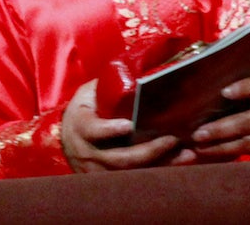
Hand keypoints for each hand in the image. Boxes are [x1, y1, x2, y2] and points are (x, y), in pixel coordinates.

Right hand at [61, 79, 178, 172]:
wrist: (64, 138)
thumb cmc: (83, 110)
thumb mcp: (88, 95)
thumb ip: (107, 88)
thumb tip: (138, 69)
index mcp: (81, 127)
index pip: (93, 130)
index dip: (110, 130)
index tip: (129, 125)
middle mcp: (88, 152)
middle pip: (119, 157)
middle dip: (148, 150)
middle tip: (172, 139)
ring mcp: (98, 170)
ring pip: (131, 172)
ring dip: (160, 164)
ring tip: (185, 154)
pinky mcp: (109, 179)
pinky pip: (136, 178)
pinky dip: (159, 171)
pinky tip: (178, 162)